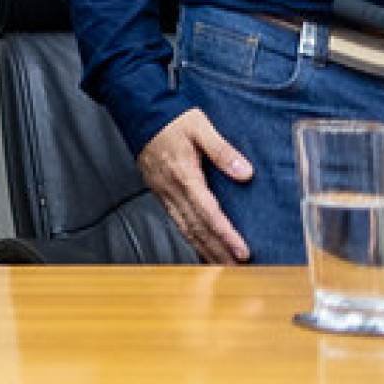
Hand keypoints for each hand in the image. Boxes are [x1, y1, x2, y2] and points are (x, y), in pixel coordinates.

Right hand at [138, 108, 253, 263]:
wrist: (138, 112)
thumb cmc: (170, 118)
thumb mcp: (200, 126)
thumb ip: (222, 150)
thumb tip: (245, 172)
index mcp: (184, 175)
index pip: (209, 213)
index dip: (226, 235)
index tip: (242, 252)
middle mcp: (172, 190)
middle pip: (197, 229)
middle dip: (218, 252)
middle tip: (238, 270)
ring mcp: (164, 193)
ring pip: (185, 229)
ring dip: (205, 250)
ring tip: (223, 266)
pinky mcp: (160, 193)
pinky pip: (177, 222)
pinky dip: (191, 239)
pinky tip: (200, 247)